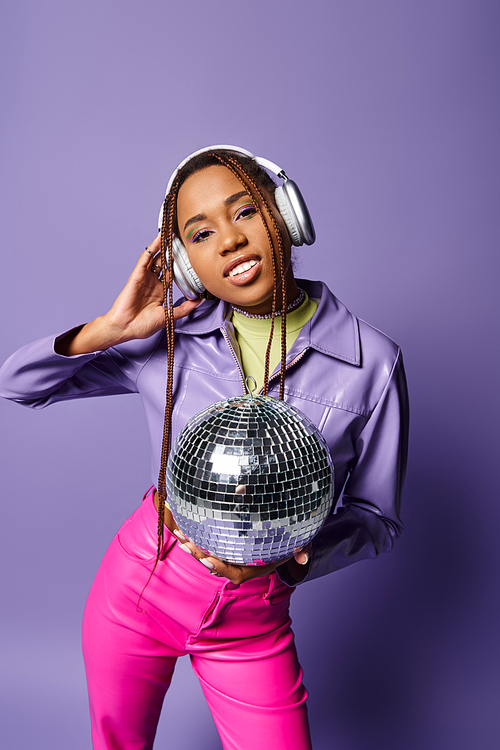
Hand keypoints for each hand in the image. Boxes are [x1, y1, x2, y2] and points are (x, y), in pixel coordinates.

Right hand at [56, 236, 201, 354]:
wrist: (126, 328)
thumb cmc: (143, 325)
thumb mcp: (169, 316)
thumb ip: (184, 308)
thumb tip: (198, 301)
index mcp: (160, 291)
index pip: (172, 273)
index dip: (181, 265)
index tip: (191, 257)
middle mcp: (153, 282)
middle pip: (165, 262)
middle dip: (173, 251)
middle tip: (183, 239)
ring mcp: (145, 277)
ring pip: (156, 257)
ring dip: (164, 245)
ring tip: (173, 232)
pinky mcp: (137, 275)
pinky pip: (146, 258)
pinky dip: (153, 247)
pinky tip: (160, 238)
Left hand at [173, 530, 310, 584]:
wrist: (286, 536)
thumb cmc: (292, 541)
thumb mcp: (300, 543)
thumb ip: (302, 550)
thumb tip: (304, 557)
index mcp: (256, 567)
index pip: (237, 573)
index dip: (222, 568)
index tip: (209, 560)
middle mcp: (242, 564)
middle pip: (217, 565)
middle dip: (200, 556)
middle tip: (185, 544)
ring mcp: (234, 555)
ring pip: (210, 555)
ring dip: (193, 546)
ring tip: (179, 534)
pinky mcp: (228, 545)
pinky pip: (209, 544)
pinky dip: (197, 536)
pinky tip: (185, 525)